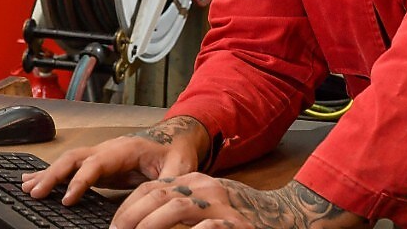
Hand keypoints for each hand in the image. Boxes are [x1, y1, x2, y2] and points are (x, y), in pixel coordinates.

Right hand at [20, 116, 209, 204]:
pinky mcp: (99, 165)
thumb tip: (158, 199)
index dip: (80, 181)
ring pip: (68, 161)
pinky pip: (71, 167)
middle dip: (52, 175)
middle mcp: (107, 149)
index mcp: (124, 149)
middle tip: (34, 193)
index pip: (95, 163)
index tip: (67, 199)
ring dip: (47, 174)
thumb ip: (169, 181)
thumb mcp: (180, 166)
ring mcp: (101, 155)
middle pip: (74, 158)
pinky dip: (51, 174)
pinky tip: (35, 181)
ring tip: (26, 188)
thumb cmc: (177, 149)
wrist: (177, 137)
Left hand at [110, 176, 369, 228]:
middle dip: (130, 220)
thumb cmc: (246, 215)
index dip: (126, 209)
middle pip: (155, 197)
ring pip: (175, 207)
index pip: (149, 189)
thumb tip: (144, 221)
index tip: (114, 227)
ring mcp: (222, 206)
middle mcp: (205, 188)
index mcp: (194, 182)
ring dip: (149, 226)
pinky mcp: (238, 224)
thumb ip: (181, 209)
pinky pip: (207, 228)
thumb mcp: (210, 203)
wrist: (292, 215)